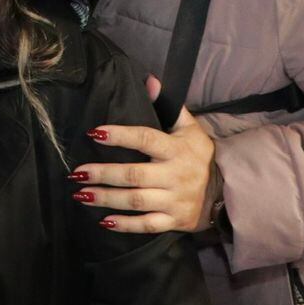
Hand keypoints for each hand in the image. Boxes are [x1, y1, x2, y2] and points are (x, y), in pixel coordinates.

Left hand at [69, 76, 218, 232]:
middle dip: (103, 173)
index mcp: (177, 149)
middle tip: (76, 173)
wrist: (227, 191)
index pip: (145, 139)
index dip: (120, 135)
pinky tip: (104, 221)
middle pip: (134, 174)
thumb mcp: (189, 128)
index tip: (94, 133)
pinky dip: (126, 225)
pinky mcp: (176, 221)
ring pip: (137, 200)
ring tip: (80, 194)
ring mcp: (176, 200)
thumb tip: (148, 79)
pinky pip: (148, 225)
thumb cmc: (199, 155)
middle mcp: (176, 175)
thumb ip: (168, 106)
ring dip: (106, 198)